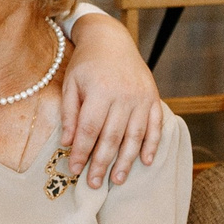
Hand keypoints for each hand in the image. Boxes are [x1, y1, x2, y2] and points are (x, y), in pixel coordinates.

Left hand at [58, 14, 163, 186]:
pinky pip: (155, 125)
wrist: (111, 40)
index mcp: (100, 91)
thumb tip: (68, 143)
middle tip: (94, 184)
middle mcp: (123, 96)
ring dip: (126, 160)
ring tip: (117, 180)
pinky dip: (152, 144)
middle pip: (112, 137)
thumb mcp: (71, 84)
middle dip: (102, 163)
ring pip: (135, 135)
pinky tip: (145, 161)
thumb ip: (70, 114)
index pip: (90, 129)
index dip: (82, 151)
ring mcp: (141, 97)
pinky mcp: (153, 98)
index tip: (74, 169)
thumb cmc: (86, 63)